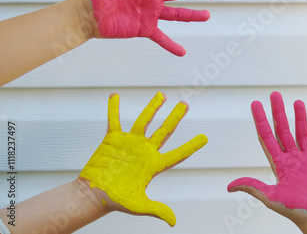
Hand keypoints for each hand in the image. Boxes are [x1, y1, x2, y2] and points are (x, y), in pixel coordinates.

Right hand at [79, 92, 207, 225]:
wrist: (93, 194)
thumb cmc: (116, 201)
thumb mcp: (138, 206)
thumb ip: (156, 209)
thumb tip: (173, 222)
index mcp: (154, 165)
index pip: (177, 154)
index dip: (191, 146)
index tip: (205, 137)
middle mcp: (145, 151)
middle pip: (165, 131)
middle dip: (175, 117)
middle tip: (185, 105)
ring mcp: (130, 143)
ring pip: (144, 120)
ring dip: (153, 107)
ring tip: (162, 95)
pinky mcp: (112, 139)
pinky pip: (114, 120)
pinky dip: (114, 108)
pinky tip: (115, 95)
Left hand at [227, 91, 306, 227]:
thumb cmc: (297, 211)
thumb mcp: (272, 197)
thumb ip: (253, 187)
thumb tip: (229, 185)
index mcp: (280, 165)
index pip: (267, 137)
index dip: (260, 120)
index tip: (255, 104)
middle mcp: (293, 160)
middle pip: (283, 130)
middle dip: (278, 112)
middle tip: (275, 94)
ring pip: (304, 134)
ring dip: (301, 118)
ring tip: (297, 102)